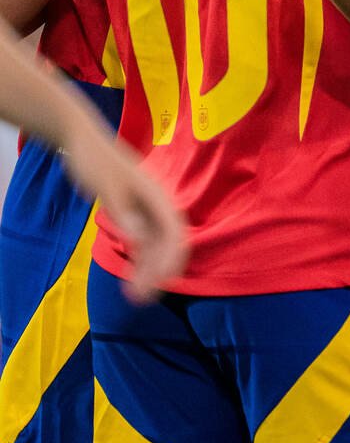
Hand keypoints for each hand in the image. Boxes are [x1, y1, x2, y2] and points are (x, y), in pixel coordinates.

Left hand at [64, 131, 188, 301]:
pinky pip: (142, 243)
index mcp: (157, 197)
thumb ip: (123, 211)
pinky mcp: (133, 215)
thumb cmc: (95, 160)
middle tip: (141, 299)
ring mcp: (146, 212)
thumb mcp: (106, 184)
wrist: (82, 143)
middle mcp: (158, 206)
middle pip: (168, 245)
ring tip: (134, 297)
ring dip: (148, 272)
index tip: (160, 282)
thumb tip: (138, 238)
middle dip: (159, 273)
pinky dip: (139, 261)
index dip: (171, 259)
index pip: (175, 233)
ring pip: (155, 247)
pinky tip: (129, 278)